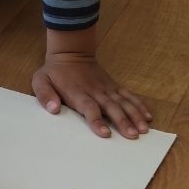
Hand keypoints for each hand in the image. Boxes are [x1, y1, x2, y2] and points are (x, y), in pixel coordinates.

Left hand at [32, 28, 151, 139]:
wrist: (71, 52)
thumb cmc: (54, 71)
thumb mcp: (41, 80)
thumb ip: (44, 95)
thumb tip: (53, 109)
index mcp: (77, 93)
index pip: (89, 108)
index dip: (97, 121)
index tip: (105, 133)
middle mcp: (95, 92)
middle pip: (111, 107)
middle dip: (122, 121)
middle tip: (132, 135)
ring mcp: (107, 88)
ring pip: (123, 102)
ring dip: (134, 116)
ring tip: (143, 129)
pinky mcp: (114, 86)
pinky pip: (129, 95)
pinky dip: (139, 105)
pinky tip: (148, 116)